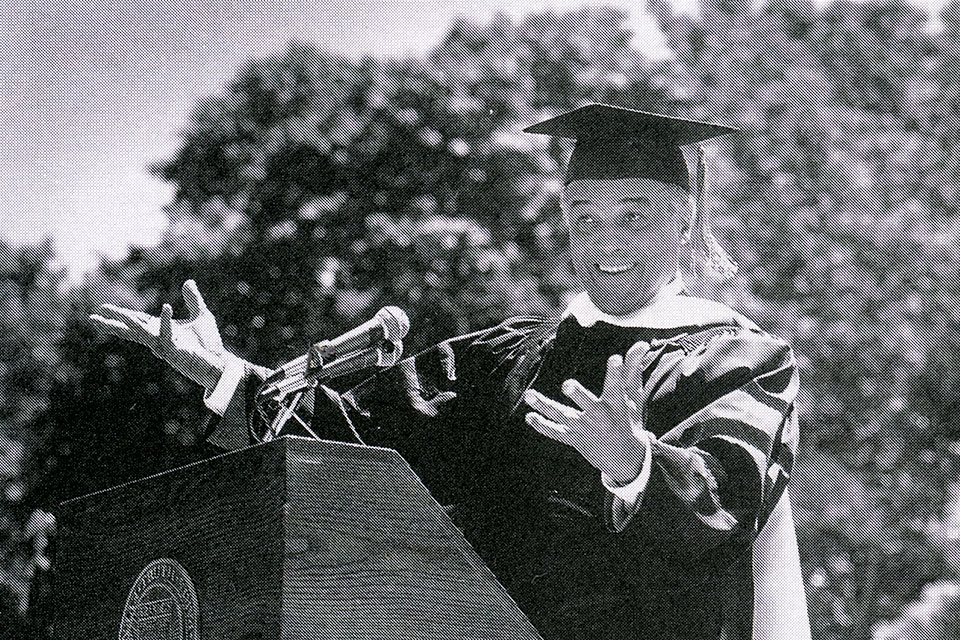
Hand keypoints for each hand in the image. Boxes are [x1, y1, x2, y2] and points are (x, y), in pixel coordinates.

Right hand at [89, 280, 225, 389]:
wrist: (219, 362)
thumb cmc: (208, 344)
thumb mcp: (201, 316)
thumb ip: (193, 300)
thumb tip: (188, 282)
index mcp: (161, 330)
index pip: (138, 320)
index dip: (121, 314)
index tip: (103, 308)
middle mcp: (159, 338)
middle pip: (132, 328)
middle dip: (113, 322)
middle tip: (92, 317)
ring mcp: (165, 346)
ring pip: (142, 333)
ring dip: (129, 322)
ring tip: (113, 313)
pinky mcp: (175, 352)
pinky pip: (168, 335)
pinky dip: (167, 321)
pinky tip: (167, 307)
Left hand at [524, 340, 652, 483]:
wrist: (625, 459)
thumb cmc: (629, 420)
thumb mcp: (633, 397)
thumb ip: (632, 369)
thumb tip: (641, 343)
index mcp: (616, 405)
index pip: (617, 386)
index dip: (616, 372)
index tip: (615, 358)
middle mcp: (599, 417)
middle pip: (588, 404)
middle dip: (578, 395)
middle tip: (567, 385)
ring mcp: (584, 429)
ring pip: (562, 417)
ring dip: (545, 406)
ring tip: (528, 395)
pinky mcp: (573, 438)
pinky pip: (555, 432)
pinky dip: (542, 426)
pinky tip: (529, 417)